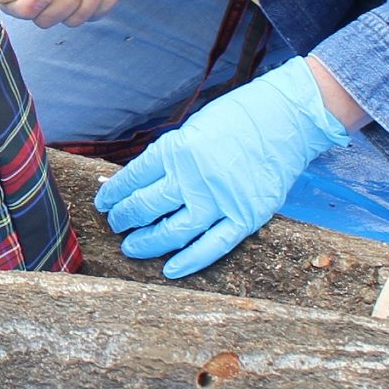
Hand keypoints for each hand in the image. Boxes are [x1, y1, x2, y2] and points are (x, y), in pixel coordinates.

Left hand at [95, 58, 348, 277]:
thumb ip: (170, 158)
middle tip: (115, 225)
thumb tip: (142, 182)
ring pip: (174, 231)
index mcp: (175, 149)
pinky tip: (170, 269)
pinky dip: (190, 260)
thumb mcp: (191, 130)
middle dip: (126, 218)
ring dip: (148, 242)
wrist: (285, 119)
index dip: (114, 193)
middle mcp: (192, 176)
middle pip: (147, 206)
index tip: (104, 202)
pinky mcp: (246, 216)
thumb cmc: (236, 120)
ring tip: (131, 247)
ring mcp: (219, 199)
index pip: (133, 178)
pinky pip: (213, 245)